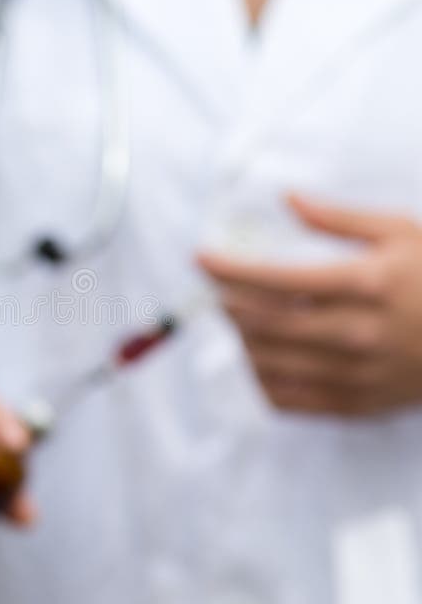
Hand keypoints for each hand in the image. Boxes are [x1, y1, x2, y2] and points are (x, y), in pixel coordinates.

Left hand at [198, 194, 421, 415]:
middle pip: (262, 323)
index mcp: (365, 284)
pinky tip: (257, 361)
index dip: (229, 270)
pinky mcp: (357, 405)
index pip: (275, 279)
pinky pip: (288, 401)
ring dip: (239, 341)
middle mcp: (355, 332)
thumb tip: (287, 198)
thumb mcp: (402, 231)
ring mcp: (356, 374)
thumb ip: (340, 218)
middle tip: (213, 292)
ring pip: (268, 363)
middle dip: (226, 305)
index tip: (201, 260)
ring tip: (235, 321)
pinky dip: (260, 381)